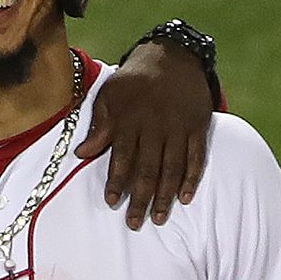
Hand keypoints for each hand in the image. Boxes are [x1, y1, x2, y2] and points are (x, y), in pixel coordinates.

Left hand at [74, 41, 213, 228]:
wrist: (173, 56)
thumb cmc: (134, 81)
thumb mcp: (109, 95)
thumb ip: (99, 125)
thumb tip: (81, 154)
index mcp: (130, 118)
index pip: (122, 156)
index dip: (117, 181)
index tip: (112, 202)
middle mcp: (155, 124)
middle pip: (148, 168)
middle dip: (140, 198)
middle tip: (135, 222)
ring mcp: (179, 126)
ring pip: (172, 167)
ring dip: (164, 195)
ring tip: (158, 218)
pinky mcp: (198, 126)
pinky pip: (196, 157)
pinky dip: (191, 178)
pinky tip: (185, 198)